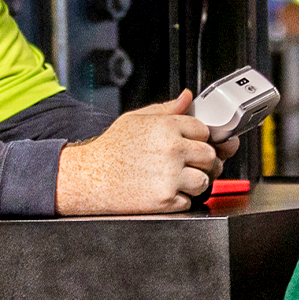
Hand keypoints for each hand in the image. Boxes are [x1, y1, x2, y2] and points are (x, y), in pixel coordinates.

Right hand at [55, 91, 237, 215]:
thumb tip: (188, 98)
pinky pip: (189, 201)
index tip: (191, 145)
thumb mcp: (135, 119)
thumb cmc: (110, 149)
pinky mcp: (166, 200)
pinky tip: (163, 192)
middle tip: (188, 165)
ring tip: (175, 180)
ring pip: (205, 180)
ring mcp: (171, 176)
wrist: (89, 177)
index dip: (198, 139)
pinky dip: (179, 200)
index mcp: (167, 127)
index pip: (204, 131)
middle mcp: (172, 150)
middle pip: (210, 156)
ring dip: (194, 183)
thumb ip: (166, 109)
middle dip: (202, 162)